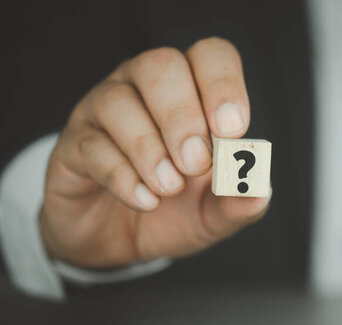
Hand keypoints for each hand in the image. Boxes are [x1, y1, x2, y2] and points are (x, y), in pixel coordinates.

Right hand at [39, 38, 270, 267]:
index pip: (210, 56)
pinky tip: (145, 201)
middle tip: (196, 164)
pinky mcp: (73, 147)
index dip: (223, 84)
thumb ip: (239, 202)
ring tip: (169, 188)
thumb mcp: (215, 214)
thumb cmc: (173, 213)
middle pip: (160, 66)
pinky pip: (91, 146)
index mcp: (190, 94)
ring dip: (150, 149)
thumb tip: (260, 190)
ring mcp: (102, 114)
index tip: (232, 129)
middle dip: (183, 118)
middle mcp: (144, 91)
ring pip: (118, 102)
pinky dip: (123, 177)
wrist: (122, 244)